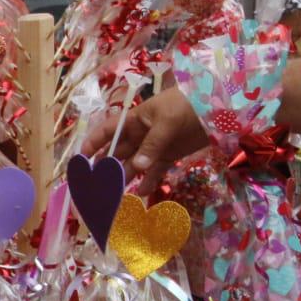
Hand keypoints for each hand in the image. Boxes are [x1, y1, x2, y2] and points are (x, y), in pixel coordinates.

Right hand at [80, 86, 209, 194]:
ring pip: (134, 164)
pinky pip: (154, 171)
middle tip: (96, 185)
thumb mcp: (167, 122)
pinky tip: (140, 194)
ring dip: (125, 178)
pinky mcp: (168, 156)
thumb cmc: (187, 106)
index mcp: (135, 120)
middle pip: (118, 152)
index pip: (108, 131)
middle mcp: (140, 134)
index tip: (82, 159)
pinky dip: (148, 182)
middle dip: (106, 167)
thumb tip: (138, 168)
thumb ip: (152, 145)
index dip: (94, 143)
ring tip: (115, 194)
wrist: (217, 108)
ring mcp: (154, 146)